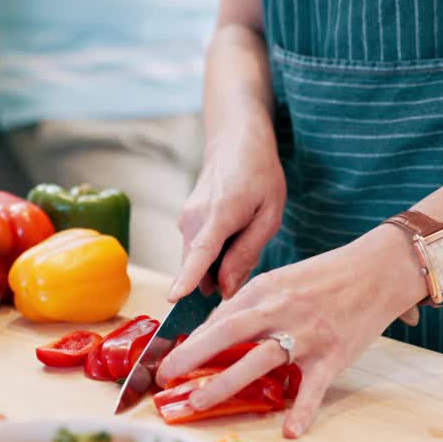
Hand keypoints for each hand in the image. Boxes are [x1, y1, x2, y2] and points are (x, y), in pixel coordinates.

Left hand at [156, 226, 425, 437]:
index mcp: (265, 290)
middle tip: (165, 377)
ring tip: (196, 403)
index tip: (168, 360)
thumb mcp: (281, 282)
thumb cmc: (325, 278)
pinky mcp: (333, 356)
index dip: (192, 339)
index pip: (221, 315)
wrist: (378, 271)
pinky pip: (314, 387)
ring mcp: (307, 334)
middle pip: (229, 331)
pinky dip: (303, 410)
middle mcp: (282, 310)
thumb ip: (250, 306)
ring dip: (225, 383)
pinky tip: (290, 431)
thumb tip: (214, 331)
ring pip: (261, 359)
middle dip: (192, 354)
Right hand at [169, 125, 285, 300]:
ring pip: (199, 262)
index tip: (174, 297)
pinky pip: (198, 252)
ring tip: (244, 234)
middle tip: (251, 251)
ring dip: (220, 263)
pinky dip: (215, 253)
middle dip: (223, 276)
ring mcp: (185, 221)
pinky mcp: (184, 224)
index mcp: (219, 215)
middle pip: (201, 269)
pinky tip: (233, 232)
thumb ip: (246, 254)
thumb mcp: (268, 216)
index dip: (188, 277)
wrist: (235, 144)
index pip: (200, 253)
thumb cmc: (259, 176)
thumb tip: (224, 289)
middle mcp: (193, 219)